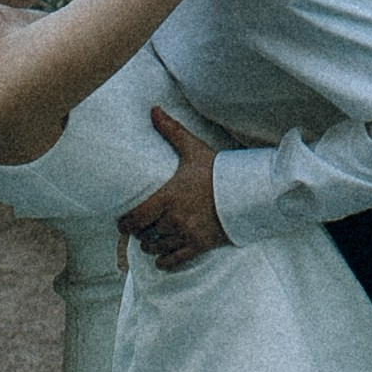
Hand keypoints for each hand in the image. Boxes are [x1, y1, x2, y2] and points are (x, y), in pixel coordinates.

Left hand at [121, 110, 228, 269]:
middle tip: (138, 230)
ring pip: (158, 248)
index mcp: (168, 197)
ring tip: (150, 241)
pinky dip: (165, 262)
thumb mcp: (194, 149)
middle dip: (139, 233)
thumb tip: (153, 109)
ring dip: (151, 246)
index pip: (135, 218)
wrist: (250, 192)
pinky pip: (176, 260)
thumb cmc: (220, 171)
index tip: (122, 223)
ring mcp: (187, 234)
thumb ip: (172, 131)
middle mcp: (174, 219)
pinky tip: (161, 260)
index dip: (125, 223)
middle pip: (145, 234)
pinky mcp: (200, 245)